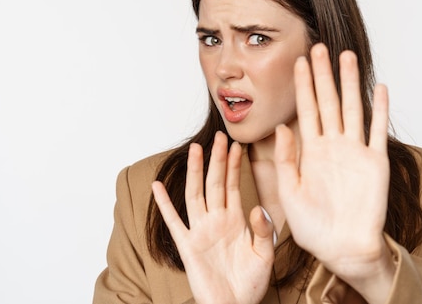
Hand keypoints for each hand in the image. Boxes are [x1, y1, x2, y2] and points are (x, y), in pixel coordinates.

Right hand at [152, 131, 274, 303]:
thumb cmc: (250, 284)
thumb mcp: (264, 254)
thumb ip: (263, 230)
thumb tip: (256, 207)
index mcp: (235, 221)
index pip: (233, 186)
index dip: (234, 165)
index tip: (236, 145)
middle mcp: (216, 221)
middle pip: (215, 183)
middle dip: (216, 160)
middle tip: (218, 136)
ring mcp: (200, 231)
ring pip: (196, 194)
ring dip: (195, 172)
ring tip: (195, 149)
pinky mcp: (188, 246)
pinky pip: (173, 221)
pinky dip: (164, 204)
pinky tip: (157, 187)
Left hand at [274, 43, 394, 299]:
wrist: (343, 249)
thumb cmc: (314, 228)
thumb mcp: (289, 193)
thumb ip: (285, 160)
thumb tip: (281, 127)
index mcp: (311, 152)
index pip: (305, 110)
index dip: (301, 86)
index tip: (297, 61)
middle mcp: (333, 146)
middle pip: (328, 102)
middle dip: (323, 75)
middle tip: (319, 47)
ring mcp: (355, 152)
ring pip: (353, 109)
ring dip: (350, 84)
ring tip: (347, 57)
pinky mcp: (376, 163)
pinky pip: (378, 131)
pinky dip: (380, 110)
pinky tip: (380, 89)